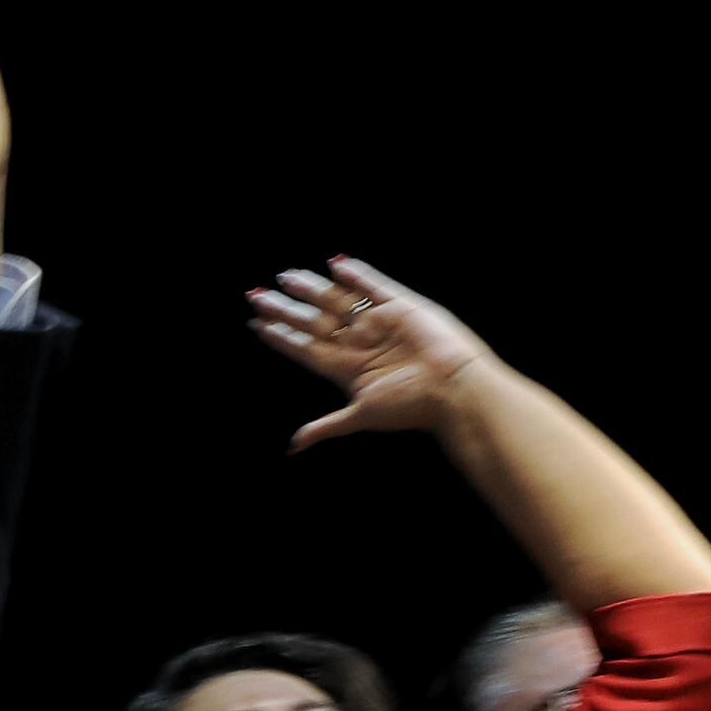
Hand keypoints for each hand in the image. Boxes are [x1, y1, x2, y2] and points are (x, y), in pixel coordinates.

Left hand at [246, 257, 499, 450]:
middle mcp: (360, 342)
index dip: (281, 336)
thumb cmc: (411, 406)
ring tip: (285, 276)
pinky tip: (335, 264)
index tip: (256, 324)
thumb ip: (327, 426)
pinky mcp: (403, 306)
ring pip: (337, 300)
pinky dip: (356, 274)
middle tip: (257, 296)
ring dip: (312, 288)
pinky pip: (375, 285)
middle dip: (286, 308)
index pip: (304, 347)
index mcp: (347, 367)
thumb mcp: (361, 415)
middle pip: (314, 321)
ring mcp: (380, 323)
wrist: (454, 388)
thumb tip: (294, 446)